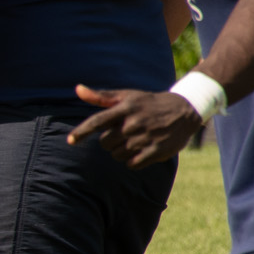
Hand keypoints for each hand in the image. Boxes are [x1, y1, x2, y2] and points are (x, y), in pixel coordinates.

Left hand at [66, 85, 196, 167]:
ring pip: (117, 155)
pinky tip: (142, 150)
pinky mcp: (156, 152)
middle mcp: (134, 123)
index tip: (70, 141)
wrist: (184, 110)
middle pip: (105, 143)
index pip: (97, 121)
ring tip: (135, 139)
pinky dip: (133, 160)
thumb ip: (101, 96)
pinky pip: (132, 164)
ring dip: (122, 151)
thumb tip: (77, 89)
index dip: (82, 132)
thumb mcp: (127, 96)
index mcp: (125, 108)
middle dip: (110, 141)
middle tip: (124, 133)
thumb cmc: (147, 103)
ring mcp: (145, 138)